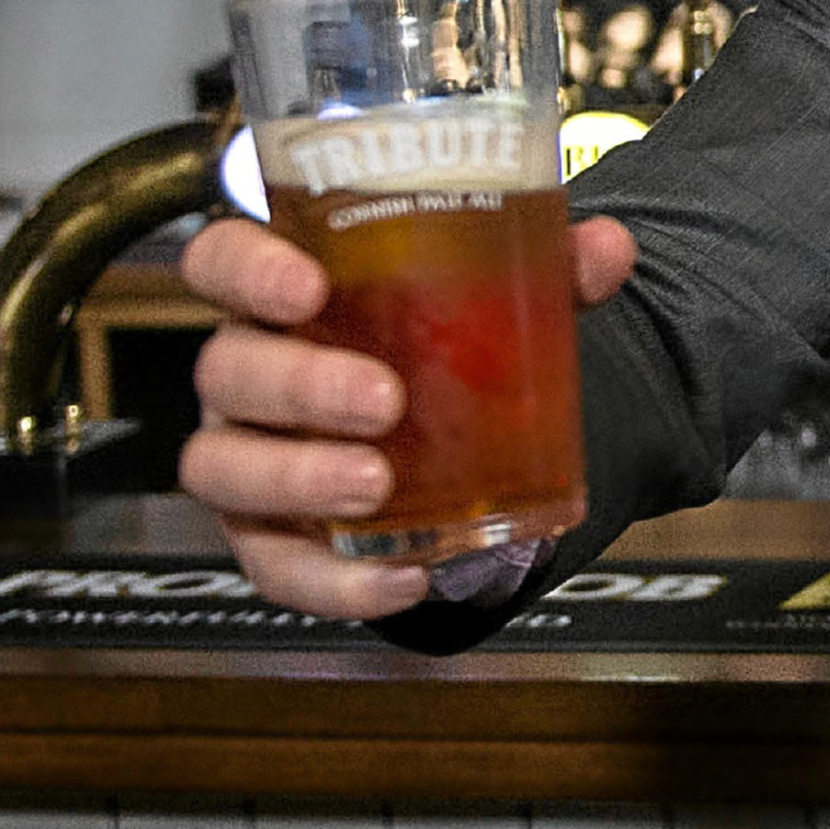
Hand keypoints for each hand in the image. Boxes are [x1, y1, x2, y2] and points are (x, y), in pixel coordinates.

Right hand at [177, 210, 637, 619]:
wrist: (446, 438)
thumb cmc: (433, 345)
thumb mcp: (493, 295)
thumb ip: (550, 268)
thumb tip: (609, 249)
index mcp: (282, 294)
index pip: (220, 259)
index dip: (245, 269)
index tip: (305, 286)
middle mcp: (247, 373)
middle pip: (229, 371)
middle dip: (299, 385)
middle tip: (382, 399)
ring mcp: (246, 457)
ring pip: (224, 469)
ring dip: (298, 479)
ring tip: (376, 485)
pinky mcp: (269, 537)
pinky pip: (278, 567)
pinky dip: (337, 580)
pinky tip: (401, 575)